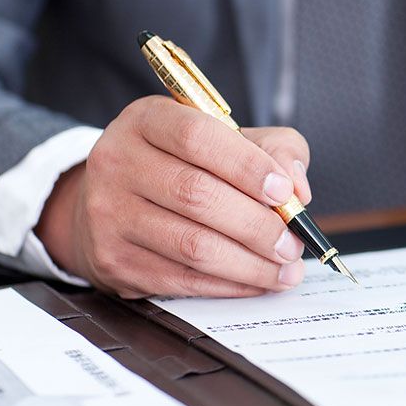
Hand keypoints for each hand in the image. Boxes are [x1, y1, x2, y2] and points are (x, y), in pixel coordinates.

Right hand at [36, 96, 313, 298]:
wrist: (119, 202)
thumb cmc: (188, 165)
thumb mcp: (231, 138)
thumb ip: (274, 149)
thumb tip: (296, 187)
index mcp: (147, 120)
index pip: (197, 137)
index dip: (246, 166)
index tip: (284, 192)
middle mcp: (118, 162)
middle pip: (196, 195)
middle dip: (257, 225)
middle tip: (294, 243)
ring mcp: (108, 213)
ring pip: (191, 244)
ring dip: (250, 263)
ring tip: (285, 269)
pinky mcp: (113, 259)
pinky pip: (180, 279)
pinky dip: (229, 284)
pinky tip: (256, 282)